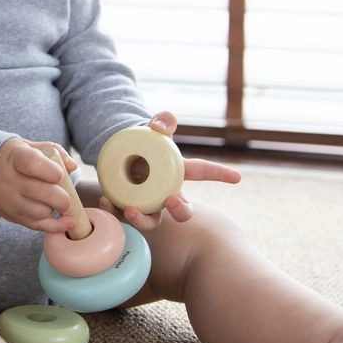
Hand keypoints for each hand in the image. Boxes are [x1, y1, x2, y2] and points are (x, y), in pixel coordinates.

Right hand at [0, 137, 77, 232]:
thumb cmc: (15, 158)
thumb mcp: (30, 147)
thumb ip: (54, 151)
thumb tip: (73, 166)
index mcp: (16, 157)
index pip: (33, 164)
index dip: (51, 171)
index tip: (60, 175)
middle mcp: (10, 180)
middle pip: (42, 193)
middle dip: (62, 197)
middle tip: (67, 196)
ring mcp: (10, 201)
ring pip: (41, 212)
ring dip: (56, 209)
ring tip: (58, 203)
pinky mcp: (12, 216)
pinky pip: (37, 225)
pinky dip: (56, 226)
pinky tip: (68, 222)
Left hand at [101, 111, 240, 230]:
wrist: (116, 153)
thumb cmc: (142, 143)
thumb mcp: (153, 128)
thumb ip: (162, 121)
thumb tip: (159, 127)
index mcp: (177, 173)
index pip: (203, 172)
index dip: (220, 174)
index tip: (236, 176)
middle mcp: (166, 194)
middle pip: (182, 210)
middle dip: (182, 210)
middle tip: (172, 201)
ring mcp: (147, 205)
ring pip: (151, 222)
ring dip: (143, 219)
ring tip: (131, 209)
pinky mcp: (125, 209)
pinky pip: (121, 216)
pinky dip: (113, 210)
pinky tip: (105, 201)